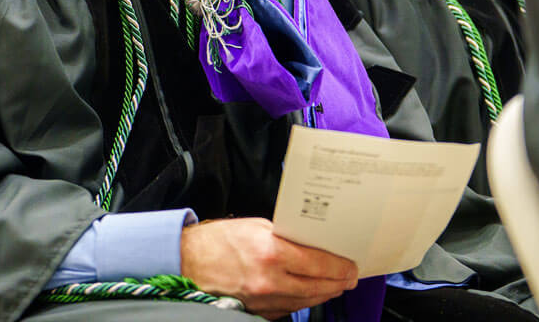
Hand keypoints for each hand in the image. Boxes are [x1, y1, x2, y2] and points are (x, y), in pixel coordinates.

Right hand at [181, 218, 357, 318]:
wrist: (188, 261)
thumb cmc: (218, 241)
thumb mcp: (257, 226)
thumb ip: (288, 237)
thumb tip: (314, 244)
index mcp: (271, 253)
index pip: (320, 264)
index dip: (341, 266)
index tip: (351, 265)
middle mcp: (269, 280)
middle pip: (319, 287)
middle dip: (339, 282)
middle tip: (349, 277)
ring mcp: (264, 300)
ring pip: (307, 301)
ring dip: (325, 294)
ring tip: (335, 285)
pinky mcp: (259, 312)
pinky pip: (290, 309)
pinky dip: (304, 301)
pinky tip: (310, 293)